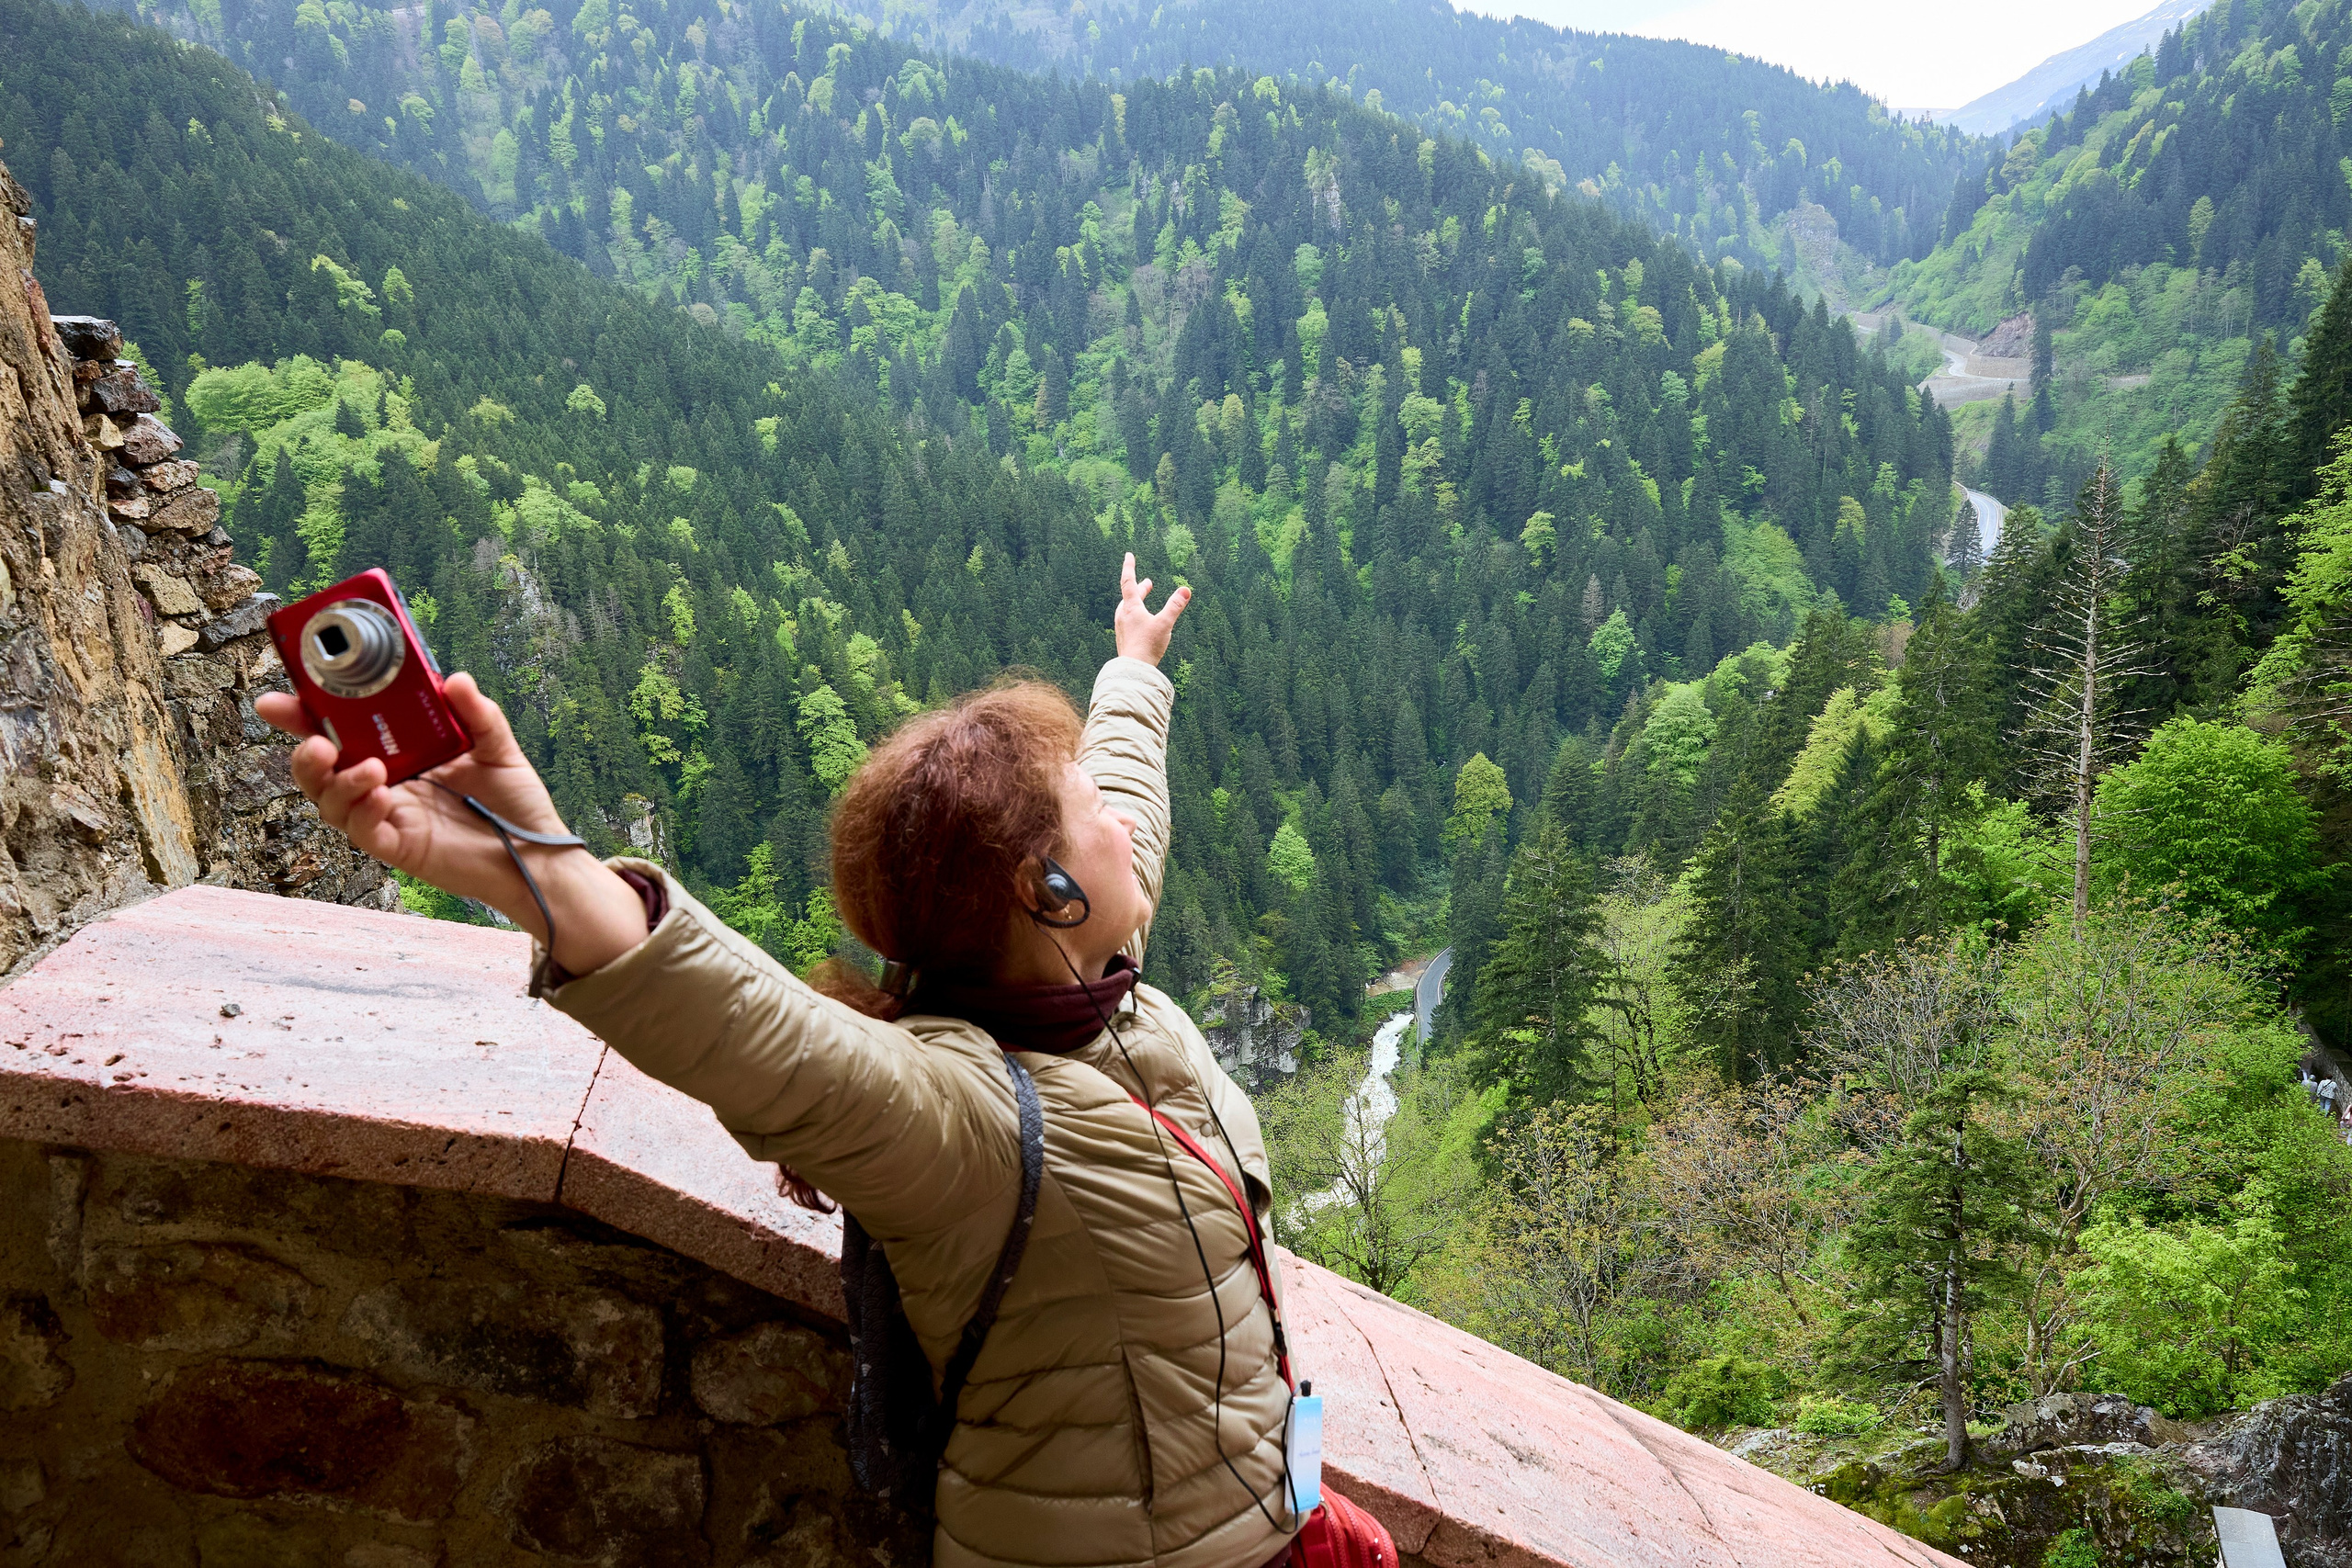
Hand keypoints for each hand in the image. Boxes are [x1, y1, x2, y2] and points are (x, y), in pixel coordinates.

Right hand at [257, 674, 650, 974]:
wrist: (537, 854)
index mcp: (398, 755)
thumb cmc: (513, 802)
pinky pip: (365, 834)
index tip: (281, 699)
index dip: (305, 716)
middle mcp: (385, 785)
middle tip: (315, 742)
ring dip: (339, 784)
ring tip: (369, 769)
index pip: (341, 732)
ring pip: (333, 805)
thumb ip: (478, 714)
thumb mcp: (497, 748)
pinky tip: (380, 797)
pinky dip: (363, 814)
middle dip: (305, 755)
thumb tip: (455, 679)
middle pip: (322, 772)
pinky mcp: (400, 848)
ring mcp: (388, 818)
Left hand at [1112, 552, 1189, 667]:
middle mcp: (1123, 615)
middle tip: (1148, 583)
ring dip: (1138, 602)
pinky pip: (1129, 621)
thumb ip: (1175, 606)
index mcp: (1131, 608)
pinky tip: (1143, 623)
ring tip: (1144, 601)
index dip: (1129, 567)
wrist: (1134, 669)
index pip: (1128, 581)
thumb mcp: (1165, 623)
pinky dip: (1137, 615)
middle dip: (1140, 588)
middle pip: (1130, 596)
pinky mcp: (1124, 639)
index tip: (1128, 555)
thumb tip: (1186, 589)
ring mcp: (1122, 627)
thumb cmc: (1148, 646)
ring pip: (1129, 609)